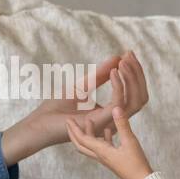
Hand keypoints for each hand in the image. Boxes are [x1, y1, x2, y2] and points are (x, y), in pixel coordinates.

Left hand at [27, 50, 149, 149]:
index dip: (134, 73)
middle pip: (140, 97)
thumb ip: (100, 75)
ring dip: (132, 78)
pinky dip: (119, 85)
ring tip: (124, 61)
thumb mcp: (82, 86)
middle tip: (129, 54)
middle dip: (137, 74)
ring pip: (135, 100)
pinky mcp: (101, 122)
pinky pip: (118, 102)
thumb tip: (117, 58)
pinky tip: (114, 71)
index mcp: (109, 113)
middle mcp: (112, 119)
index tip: (128, 54)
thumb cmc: (56, 108)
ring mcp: (108, 122)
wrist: (39, 124)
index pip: (133, 94)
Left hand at [65, 86, 152, 178]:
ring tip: (89, 121)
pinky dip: (102, 137)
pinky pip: (103, 147)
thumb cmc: (136, 164)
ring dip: (88, 134)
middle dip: (74, 133)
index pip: (82, 139)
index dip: (74, 129)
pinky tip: (109, 130)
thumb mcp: (130, 141)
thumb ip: (122, 124)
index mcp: (101, 151)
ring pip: (91, 146)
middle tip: (70, 122)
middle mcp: (101, 155)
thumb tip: (116, 108)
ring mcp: (106, 158)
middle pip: (81, 145)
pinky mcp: (114, 159)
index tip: (67, 119)